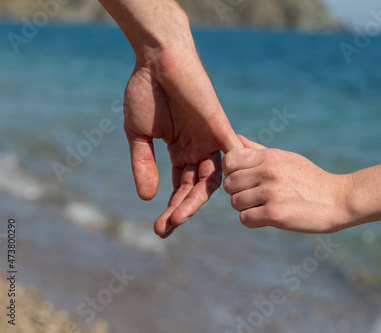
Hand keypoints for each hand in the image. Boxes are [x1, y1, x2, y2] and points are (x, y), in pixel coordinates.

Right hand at [124, 39, 241, 238]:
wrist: (158, 59)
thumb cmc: (146, 92)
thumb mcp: (138, 135)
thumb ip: (144, 165)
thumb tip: (147, 198)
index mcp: (181, 152)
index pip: (181, 187)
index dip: (172, 209)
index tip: (160, 229)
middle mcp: (199, 150)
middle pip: (196, 188)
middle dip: (182, 209)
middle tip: (167, 227)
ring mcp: (211, 140)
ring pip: (212, 178)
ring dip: (196, 198)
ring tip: (178, 217)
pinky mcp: (220, 127)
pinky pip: (234, 154)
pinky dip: (234, 172)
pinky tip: (229, 195)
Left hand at [223, 136, 351, 232]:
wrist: (338, 200)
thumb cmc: (311, 179)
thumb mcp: (287, 158)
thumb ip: (258, 151)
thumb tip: (237, 138)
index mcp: (270, 156)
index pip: (230, 160)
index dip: (232, 171)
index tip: (243, 178)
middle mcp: (268, 172)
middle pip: (229, 184)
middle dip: (238, 192)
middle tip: (254, 196)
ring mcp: (271, 193)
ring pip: (235, 203)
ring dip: (246, 208)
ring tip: (263, 206)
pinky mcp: (275, 214)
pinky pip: (245, 219)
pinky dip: (253, 220)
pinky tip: (267, 217)